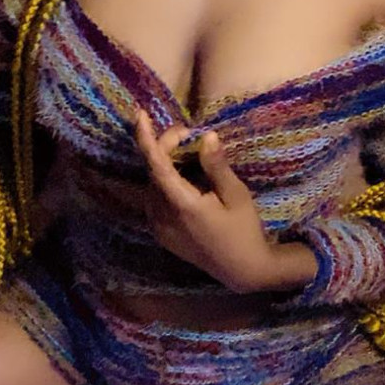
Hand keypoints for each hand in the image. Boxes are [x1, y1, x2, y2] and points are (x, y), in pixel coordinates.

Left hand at [134, 109, 278, 292]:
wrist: (242, 270)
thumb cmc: (244, 230)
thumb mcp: (236, 195)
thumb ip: (216, 166)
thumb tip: (206, 135)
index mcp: (183, 206)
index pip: (156, 165)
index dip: (146, 138)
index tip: (139, 114)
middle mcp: (164, 217)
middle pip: (154, 171)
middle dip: (166, 147)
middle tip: (190, 135)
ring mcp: (159, 228)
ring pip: (152, 185)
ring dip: (164, 164)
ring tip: (188, 153)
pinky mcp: (161, 234)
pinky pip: (154, 200)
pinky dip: (163, 182)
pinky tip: (183, 177)